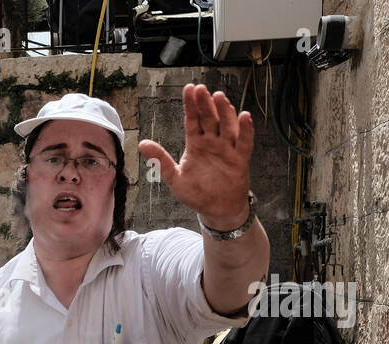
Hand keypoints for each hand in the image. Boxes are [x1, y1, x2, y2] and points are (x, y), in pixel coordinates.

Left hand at [137, 84, 254, 228]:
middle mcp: (212, 142)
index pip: (192, 120)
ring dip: (225, 111)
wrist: (216, 209)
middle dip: (205, 104)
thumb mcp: (175, 178)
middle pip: (209, 118)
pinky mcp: (240, 160)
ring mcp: (227, 149)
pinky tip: (244, 117)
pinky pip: (244, 143)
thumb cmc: (196, 193)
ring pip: (227, 126)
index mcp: (196, 144)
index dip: (191, 105)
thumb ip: (161, 160)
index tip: (189, 88)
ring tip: (219, 97)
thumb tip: (142, 144)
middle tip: (201, 89)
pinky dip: (246, 131)